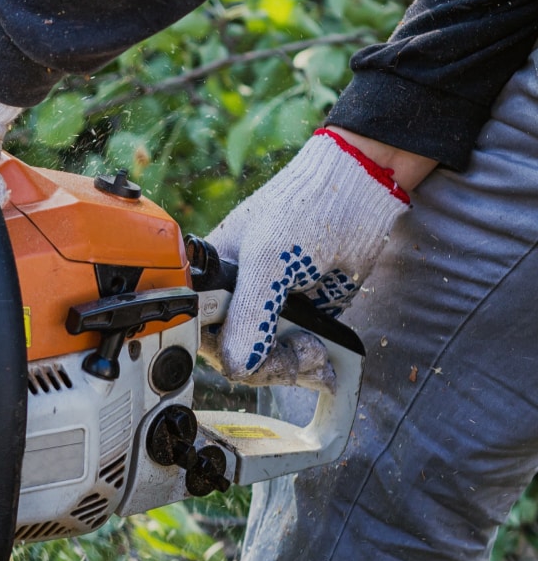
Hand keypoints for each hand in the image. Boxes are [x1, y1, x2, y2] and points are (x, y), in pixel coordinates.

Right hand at [200, 127, 421, 387]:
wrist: (360, 192)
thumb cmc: (304, 208)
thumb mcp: (269, 262)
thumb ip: (250, 314)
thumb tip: (237, 366)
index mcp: (208, 277)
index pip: (199, 332)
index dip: (223, 352)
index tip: (253, 358)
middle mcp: (233, 296)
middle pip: (231, 353)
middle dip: (266, 363)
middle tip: (300, 354)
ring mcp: (266, 308)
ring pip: (263, 360)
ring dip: (290, 368)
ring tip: (315, 354)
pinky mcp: (296, 316)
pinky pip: (291, 354)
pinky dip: (306, 365)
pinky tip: (322, 364)